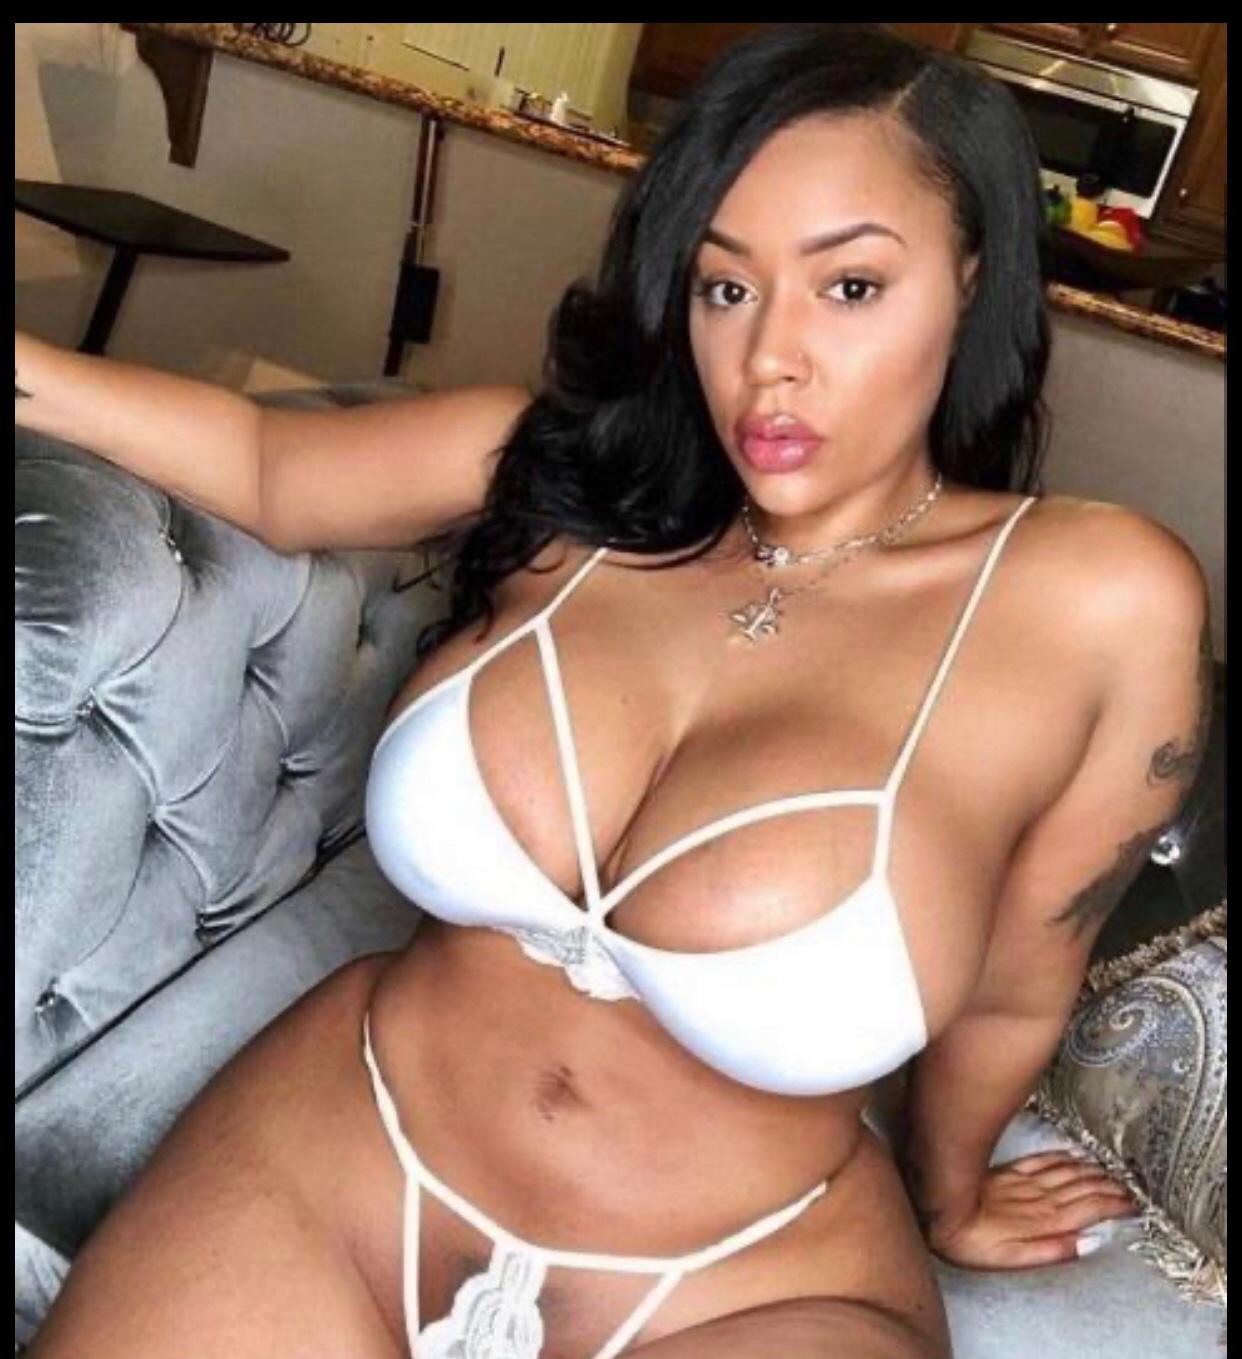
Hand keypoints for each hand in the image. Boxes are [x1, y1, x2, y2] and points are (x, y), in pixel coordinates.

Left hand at [926, 1150, 1141, 1270]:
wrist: (941, 1214)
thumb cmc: (976, 1244)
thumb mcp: (1016, 1259)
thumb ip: (1054, 1251)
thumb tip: (1089, 1242)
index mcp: (1045, 1221)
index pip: (1090, 1210)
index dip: (1114, 1205)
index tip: (1134, 1203)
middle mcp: (1039, 1198)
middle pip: (1083, 1188)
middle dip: (1109, 1186)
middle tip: (1130, 1185)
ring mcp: (1024, 1183)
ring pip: (1066, 1172)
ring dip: (1091, 1171)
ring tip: (1110, 1171)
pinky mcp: (1008, 1173)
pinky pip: (1042, 1161)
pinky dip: (1061, 1157)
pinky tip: (1072, 1155)